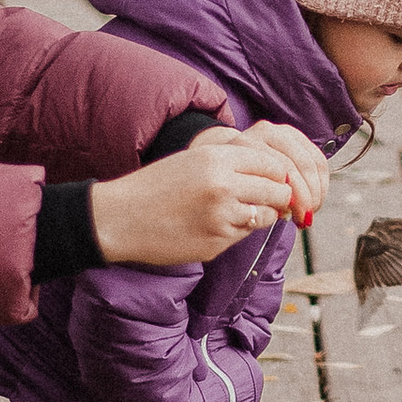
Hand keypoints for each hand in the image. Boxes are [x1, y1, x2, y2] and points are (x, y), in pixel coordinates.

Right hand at [89, 120, 329, 267]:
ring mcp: (222, 217)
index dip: (280, 174)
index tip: (276, 180)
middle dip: (280, 197)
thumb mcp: (194, 160)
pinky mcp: (217, 243)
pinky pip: (244, 236)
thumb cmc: (157, 186)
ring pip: (266, 216)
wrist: (121, 218)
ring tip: (238, 211)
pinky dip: (237, 231)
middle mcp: (224, 186)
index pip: (274, 164)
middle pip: (279, 191)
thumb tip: (278, 176)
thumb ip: (233, 163)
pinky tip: (214, 225)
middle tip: (272, 200)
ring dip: (260, 215)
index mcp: (217, 158)